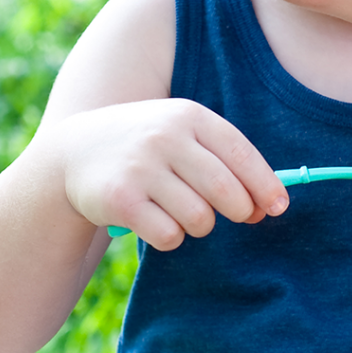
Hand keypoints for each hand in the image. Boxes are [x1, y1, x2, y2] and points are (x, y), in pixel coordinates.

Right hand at [49, 98, 288, 249]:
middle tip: (237, 215)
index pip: (241, 153)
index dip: (266, 185)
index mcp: (187, 115)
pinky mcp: (120, 200)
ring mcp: (140, 168)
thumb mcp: (181, 134)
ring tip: (182, 210)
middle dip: (241, 211)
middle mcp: (164, 137)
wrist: (72, 154)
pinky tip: (154, 220)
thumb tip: (271, 204)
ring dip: (200, 224)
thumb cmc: (147, 148)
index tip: (278, 207)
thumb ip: (225, 161)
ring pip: (200, 219)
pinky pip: (169, 235)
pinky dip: (170, 237)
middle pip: (227, 192)